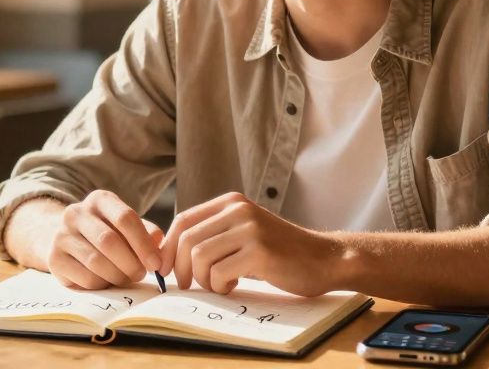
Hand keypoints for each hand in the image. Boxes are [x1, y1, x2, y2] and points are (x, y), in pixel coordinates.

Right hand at [47, 190, 163, 289]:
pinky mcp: (54, 259)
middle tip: (141, 275)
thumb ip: (146, 233)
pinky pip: (85, 278)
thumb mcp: (127, 227)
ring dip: (118, 276)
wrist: (68, 240)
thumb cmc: (107, 233)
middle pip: (109, 241)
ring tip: (126, 279)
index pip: (125, 218)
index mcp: (100, 200)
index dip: (143, 244)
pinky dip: (102, 285)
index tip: (156, 264)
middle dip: (131, 263)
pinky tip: (107, 281)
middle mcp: (76, 213)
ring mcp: (62, 235)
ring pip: (96, 262)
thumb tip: (159, 247)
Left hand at [158, 192, 335, 295]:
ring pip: (200, 257)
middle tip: (187, 286)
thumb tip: (169, 254)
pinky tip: (235, 285)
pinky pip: (220, 272)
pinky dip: (221, 285)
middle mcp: (238, 210)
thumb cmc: (279, 253)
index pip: (183, 220)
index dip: (168, 247)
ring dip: (204, 279)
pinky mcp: (260, 251)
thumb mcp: (244, 232)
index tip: (165, 270)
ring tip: (220, 284)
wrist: (323, 259)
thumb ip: (214, 235)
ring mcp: (249, 228)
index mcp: (231, 202)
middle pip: (187, 239)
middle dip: (180, 268)